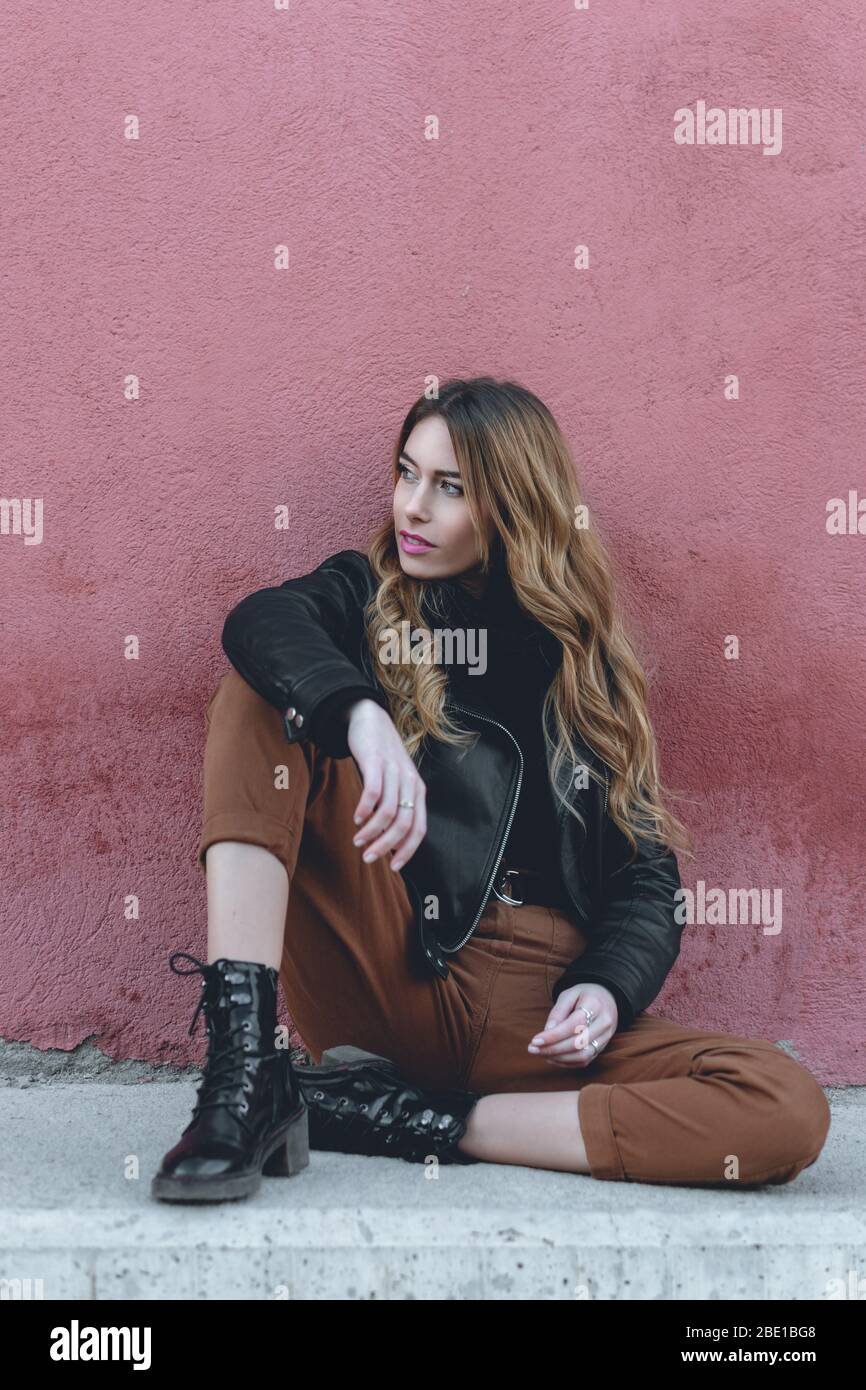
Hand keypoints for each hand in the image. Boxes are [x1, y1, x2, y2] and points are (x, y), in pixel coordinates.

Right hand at [345, 699, 427, 871]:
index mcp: (417, 791)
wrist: (371, 719)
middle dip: (386, 846)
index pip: (418, 829)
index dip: (407, 851)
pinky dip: (364, 809)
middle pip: (403, 824)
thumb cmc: (382, 757)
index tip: (394, 867)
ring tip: (358, 840)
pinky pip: (373, 792)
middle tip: (368, 858)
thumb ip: (397, 807)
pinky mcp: (376, 762)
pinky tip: (356, 818)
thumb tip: (391, 843)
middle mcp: (410, 782)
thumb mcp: (396, 782)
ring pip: (388, 811)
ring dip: (371, 831)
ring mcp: (394, 771)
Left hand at [527, 984, 617, 1066]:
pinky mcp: (603, 1047)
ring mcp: (606, 1037)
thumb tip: (547, 1031)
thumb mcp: (569, 994)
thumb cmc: (584, 995)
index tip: (535, 1040)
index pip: (573, 1025)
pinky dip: (567, 1062)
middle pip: (577, 1043)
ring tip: (541, 1053)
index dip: (553, 1036)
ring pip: (582, 1055)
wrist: (606, 999)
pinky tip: (552, 1058)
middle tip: (532, 1049)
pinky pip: (585, 1061)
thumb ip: (558, 1012)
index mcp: (595, 1005)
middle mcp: (604, 1023)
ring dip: (559, 1058)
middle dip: (552, 1049)